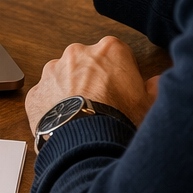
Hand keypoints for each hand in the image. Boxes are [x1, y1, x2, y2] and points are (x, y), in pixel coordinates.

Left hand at [24, 36, 153, 134]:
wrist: (86, 142)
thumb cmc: (119, 121)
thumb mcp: (149, 105)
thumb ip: (154, 88)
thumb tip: (157, 83)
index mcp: (109, 50)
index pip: (117, 55)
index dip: (121, 75)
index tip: (123, 91)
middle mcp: (77, 53)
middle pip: (87, 64)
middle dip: (93, 80)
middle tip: (103, 105)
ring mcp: (52, 71)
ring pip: (63, 79)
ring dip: (70, 93)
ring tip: (83, 118)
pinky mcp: (36, 92)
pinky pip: (46, 98)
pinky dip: (53, 109)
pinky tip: (65, 125)